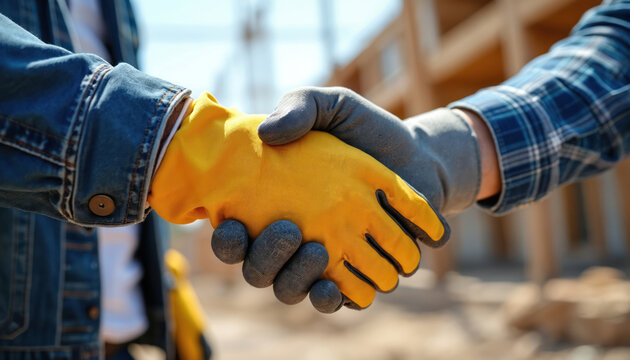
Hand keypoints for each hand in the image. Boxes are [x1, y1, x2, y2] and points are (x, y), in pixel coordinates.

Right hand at [149, 92, 448, 308]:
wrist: (418, 156)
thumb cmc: (367, 130)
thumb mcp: (333, 107)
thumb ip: (300, 107)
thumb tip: (266, 132)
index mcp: (272, 204)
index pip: (233, 233)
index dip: (226, 239)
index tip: (234, 223)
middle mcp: (291, 239)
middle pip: (259, 270)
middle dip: (266, 259)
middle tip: (289, 230)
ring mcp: (324, 260)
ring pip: (292, 289)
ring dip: (298, 279)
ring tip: (316, 252)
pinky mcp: (358, 274)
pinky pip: (338, 299)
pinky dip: (336, 297)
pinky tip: (338, 286)